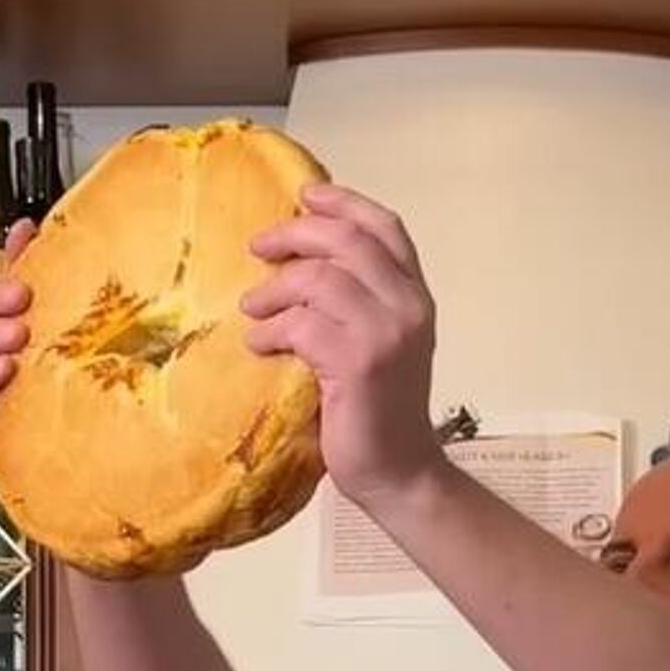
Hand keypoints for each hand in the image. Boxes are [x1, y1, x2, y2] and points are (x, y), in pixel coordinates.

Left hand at [242, 182, 446, 513]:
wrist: (398, 473)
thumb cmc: (378, 413)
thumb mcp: (378, 345)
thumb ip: (359, 303)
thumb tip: (301, 264)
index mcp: (416, 296)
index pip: (385, 228)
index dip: (343, 203)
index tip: (305, 197)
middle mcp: (408, 306)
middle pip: (346, 241)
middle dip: (295, 235)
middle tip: (259, 248)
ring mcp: (386, 333)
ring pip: (319, 279)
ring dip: (274, 289)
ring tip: (253, 310)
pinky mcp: (359, 363)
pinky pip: (301, 324)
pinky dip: (271, 330)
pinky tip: (260, 344)